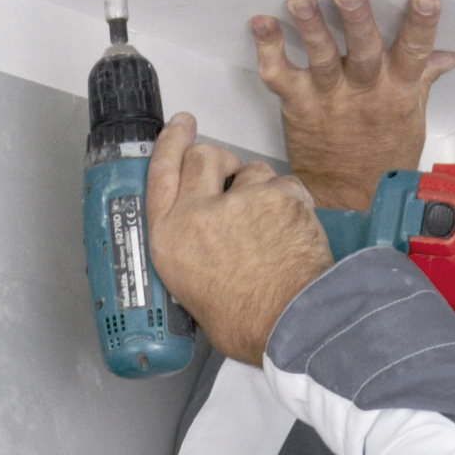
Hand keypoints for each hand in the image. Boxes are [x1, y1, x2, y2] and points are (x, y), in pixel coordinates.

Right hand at [146, 115, 331, 363]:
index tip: (179, 127)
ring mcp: (240, 201)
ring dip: (260, 188)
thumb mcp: (192, 296)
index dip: (170, 144)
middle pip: (203, 157)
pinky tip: (293, 230)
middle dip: (219, 160)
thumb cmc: (248, 324)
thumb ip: (192, 256)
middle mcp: (199, 214)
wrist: (292, 326)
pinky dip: (292, 202)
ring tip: (271, 227)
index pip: (161, 173)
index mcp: (170, 239)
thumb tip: (206, 247)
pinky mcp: (278, 197)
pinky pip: (286, 184)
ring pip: (252, 170)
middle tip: (231, 174)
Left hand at [248, 0, 454, 212]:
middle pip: (363, 51)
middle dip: (357, 21)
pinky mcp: (299, 105)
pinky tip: (261, 24)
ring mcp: (329, 98)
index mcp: (396, 90)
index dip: (421, 25)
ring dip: (310, 28)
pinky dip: (268, 50)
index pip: (415, 53)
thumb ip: (422, 78)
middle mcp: (363, 91)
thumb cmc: (382, 155)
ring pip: (321, 58)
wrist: (347, 197)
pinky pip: (279, 76)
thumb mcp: (411, 116)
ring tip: (300, 1)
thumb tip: (448, 55)